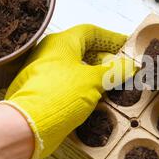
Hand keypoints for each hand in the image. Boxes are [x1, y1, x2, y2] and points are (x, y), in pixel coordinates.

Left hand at [1, 24, 134, 158]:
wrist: (28, 126)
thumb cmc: (60, 94)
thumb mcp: (94, 80)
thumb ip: (114, 71)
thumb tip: (131, 65)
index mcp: (61, 42)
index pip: (91, 32)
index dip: (111, 38)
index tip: (128, 46)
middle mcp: (51, 54)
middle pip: (85, 51)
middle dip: (107, 59)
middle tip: (125, 69)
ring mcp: (46, 74)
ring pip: (78, 70)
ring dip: (98, 76)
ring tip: (117, 85)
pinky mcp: (45, 93)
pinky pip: (71, 86)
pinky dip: (87, 89)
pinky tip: (100, 100)